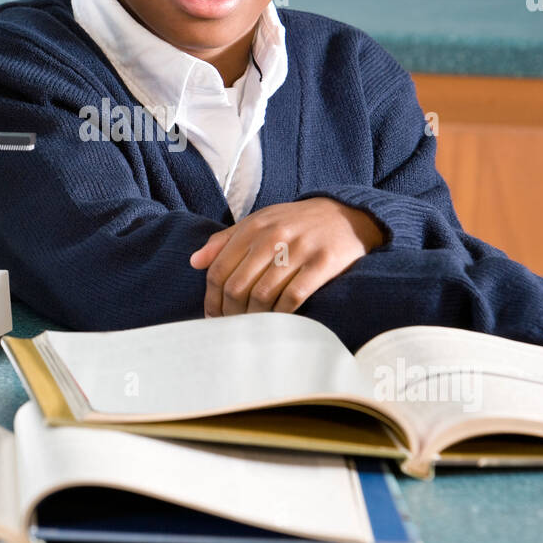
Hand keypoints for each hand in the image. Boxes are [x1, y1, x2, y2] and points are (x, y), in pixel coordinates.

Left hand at [189, 197, 384, 315]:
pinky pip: (293, 297)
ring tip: (252, 327)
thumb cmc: (296, 223)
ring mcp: (299, 249)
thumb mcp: (260, 222)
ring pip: (263, 295)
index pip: (219, 269)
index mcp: (254, 227)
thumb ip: (226, 240)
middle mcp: (273, 236)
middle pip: (238, 286)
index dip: (211, 299)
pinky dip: (280, 314)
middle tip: (232, 327)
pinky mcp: (323, 263)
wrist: (347, 215)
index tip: (213, 317)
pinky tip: (277, 321)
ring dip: (254, 317)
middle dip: (230, 313)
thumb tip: (195, 262)